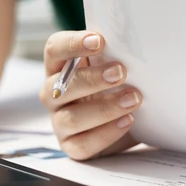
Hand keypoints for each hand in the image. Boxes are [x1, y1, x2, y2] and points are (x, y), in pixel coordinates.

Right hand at [40, 31, 140, 160]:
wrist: (125, 120)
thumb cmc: (113, 85)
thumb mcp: (110, 64)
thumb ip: (112, 52)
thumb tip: (129, 39)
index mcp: (58, 67)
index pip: (54, 50)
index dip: (72, 44)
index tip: (99, 41)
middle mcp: (53, 95)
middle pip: (60, 87)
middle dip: (92, 79)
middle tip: (120, 72)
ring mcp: (59, 122)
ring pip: (72, 118)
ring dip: (104, 108)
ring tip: (133, 99)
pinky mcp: (71, 146)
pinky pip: (83, 144)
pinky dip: (107, 133)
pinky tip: (128, 121)